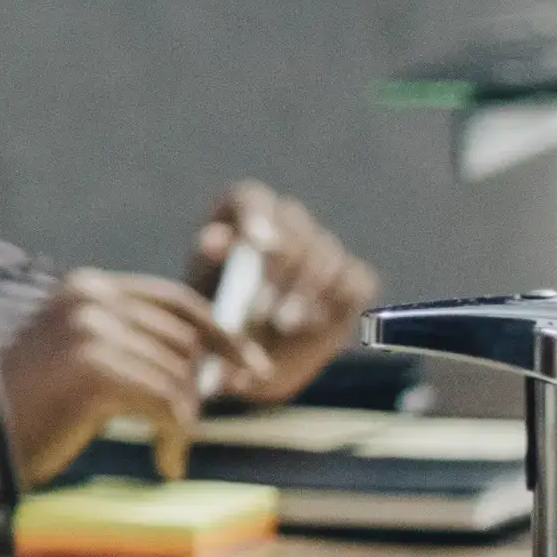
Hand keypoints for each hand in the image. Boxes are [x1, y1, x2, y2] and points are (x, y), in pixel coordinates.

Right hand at [0, 272, 225, 488]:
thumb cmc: (34, 410)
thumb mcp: (83, 358)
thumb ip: (133, 344)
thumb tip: (213, 360)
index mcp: (88, 287)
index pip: (176, 301)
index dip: (222, 334)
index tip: (252, 368)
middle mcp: (91, 298)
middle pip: (185, 342)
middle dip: (196, 391)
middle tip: (181, 432)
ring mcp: (92, 330)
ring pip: (180, 376)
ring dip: (182, 422)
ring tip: (165, 450)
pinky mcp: (96, 369)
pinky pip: (168, 405)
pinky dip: (175, 439)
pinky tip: (163, 463)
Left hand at [189, 184, 376, 404]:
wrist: (243, 357)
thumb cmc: (212, 315)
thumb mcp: (198, 293)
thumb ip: (206, 265)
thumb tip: (213, 239)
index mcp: (241, 212)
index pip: (251, 198)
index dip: (257, 215)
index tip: (258, 244)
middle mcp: (286, 221)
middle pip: (294, 227)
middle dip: (279, 269)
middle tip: (262, 307)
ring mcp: (323, 247)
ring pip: (327, 255)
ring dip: (306, 292)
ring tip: (283, 324)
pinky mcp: (353, 278)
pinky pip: (358, 281)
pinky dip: (339, 301)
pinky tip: (314, 324)